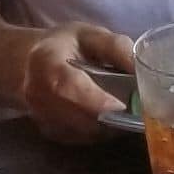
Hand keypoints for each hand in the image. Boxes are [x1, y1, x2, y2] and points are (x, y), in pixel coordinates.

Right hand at [18, 22, 134, 142]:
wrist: (30, 64)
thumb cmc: (65, 46)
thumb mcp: (90, 35)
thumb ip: (115, 47)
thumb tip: (142, 70)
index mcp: (45, 62)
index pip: (67, 86)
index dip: (95, 100)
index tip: (121, 105)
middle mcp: (37, 95)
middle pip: (79, 116)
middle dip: (111, 115)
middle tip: (135, 106)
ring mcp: (42, 118)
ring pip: (85, 131)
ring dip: (109, 123)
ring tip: (121, 105)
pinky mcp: (52, 134)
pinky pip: (84, 138)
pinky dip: (101, 129)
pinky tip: (106, 113)